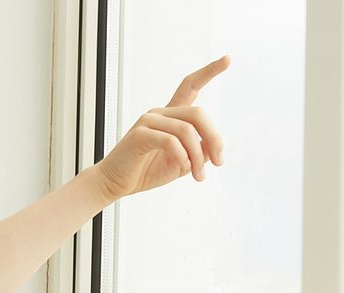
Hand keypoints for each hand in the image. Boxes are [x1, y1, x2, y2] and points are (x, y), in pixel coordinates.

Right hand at [95, 55, 229, 200]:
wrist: (115, 183)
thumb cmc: (145, 171)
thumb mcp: (181, 163)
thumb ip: (199, 152)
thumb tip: (215, 147)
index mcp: (170, 116)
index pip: (190, 86)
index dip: (209, 72)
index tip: (228, 59)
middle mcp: (159, 113)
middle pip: (198, 114)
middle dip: (215, 139)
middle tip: (219, 163)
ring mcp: (148, 122)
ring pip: (187, 130)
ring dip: (198, 157)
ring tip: (198, 175)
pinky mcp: (139, 134)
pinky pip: (170, 141)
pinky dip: (182, 156)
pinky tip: (183, 168)